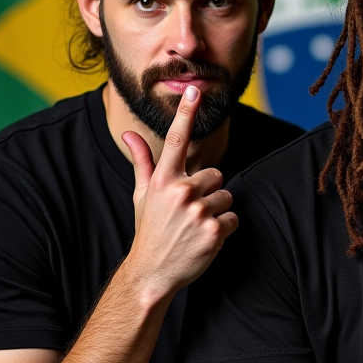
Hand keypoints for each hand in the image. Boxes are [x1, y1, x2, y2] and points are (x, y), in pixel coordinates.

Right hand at [121, 86, 237, 301]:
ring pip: (227, 196)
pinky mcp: (214, 230)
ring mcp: (198, 211)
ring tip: (195, 226)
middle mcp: (180, 192)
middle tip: (189, 212)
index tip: (194, 90)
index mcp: (163, 180)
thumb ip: (143, 161)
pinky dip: (224, 229)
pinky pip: (234, 218)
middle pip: (216, 175)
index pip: (176, 139)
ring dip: (217, 211)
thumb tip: (129, 133)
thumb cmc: (150, 229)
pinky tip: (205, 238)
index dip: (186, 113)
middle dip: (208, 192)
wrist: (152, 272)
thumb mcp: (142, 194)